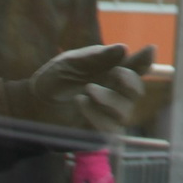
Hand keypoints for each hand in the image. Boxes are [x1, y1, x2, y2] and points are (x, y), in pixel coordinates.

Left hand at [29, 43, 157, 133]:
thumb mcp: (72, 62)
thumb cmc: (54, 79)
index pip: (136, 67)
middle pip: (137, 91)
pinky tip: (81, 103)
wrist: (32, 104)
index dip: (146, 60)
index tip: (150, 50)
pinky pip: (108, 128)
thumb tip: (124, 49)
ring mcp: (107, 115)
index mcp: (112, 72)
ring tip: (87, 90)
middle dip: (130, 81)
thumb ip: (97, 57)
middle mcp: (114, 93)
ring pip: (125, 111)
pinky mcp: (97, 133)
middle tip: (116, 74)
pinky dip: (96, 114)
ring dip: (109, 99)